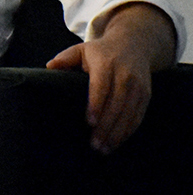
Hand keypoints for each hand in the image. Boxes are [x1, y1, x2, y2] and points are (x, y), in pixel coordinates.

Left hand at [46, 1, 176, 152]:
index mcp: (106, 64)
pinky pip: (138, 116)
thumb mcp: (81, 49)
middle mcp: (125, 75)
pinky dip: (128, 131)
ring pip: (129, 113)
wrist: (134, 45)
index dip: (96, 105)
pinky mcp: (146, 95)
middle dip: (106, 126)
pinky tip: (117, 142)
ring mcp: (138, 86)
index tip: (89, 122)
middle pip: (117, 104)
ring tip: (104, 149)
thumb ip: (64, 59)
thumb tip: (49, 68)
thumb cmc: (100, 51)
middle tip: (94, 144)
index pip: (101, 86)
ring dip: (117, 133)